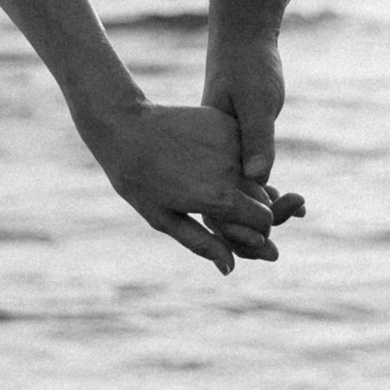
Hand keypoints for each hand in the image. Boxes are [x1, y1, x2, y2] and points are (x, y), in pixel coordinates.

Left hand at [82, 98, 283, 274]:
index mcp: (221, 198)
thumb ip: (202, 243)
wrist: (125, 127)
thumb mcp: (165, 219)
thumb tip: (231, 267)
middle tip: (220, 205)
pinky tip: (205, 156)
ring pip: (255, 171)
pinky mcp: (225, 122)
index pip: (265, 221)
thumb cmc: (139, 179)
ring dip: (243, 181)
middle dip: (251, 207)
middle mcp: (233, 169)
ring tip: (208, 179)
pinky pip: (242, 146)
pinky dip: (234, 156)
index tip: (235, 227)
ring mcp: (231, 142)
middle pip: (263, 198)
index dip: (254, 229)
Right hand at [202, 26, 304, 249]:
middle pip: (225, 209)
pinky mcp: (238, 143)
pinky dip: (269, 195)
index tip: (269, 240)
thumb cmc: (248, 66)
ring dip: (264, 214)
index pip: (215, 203)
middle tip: (288, 228)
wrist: (246, 38)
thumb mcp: (255, 102)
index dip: (239, 228)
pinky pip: (251, 178)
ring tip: (297, 211)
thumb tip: (260, 180)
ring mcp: (223, 150)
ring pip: (239, 196)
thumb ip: (257, 139)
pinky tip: (293, 201)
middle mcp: (211, 155)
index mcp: (206, 148)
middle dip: (253, 229)